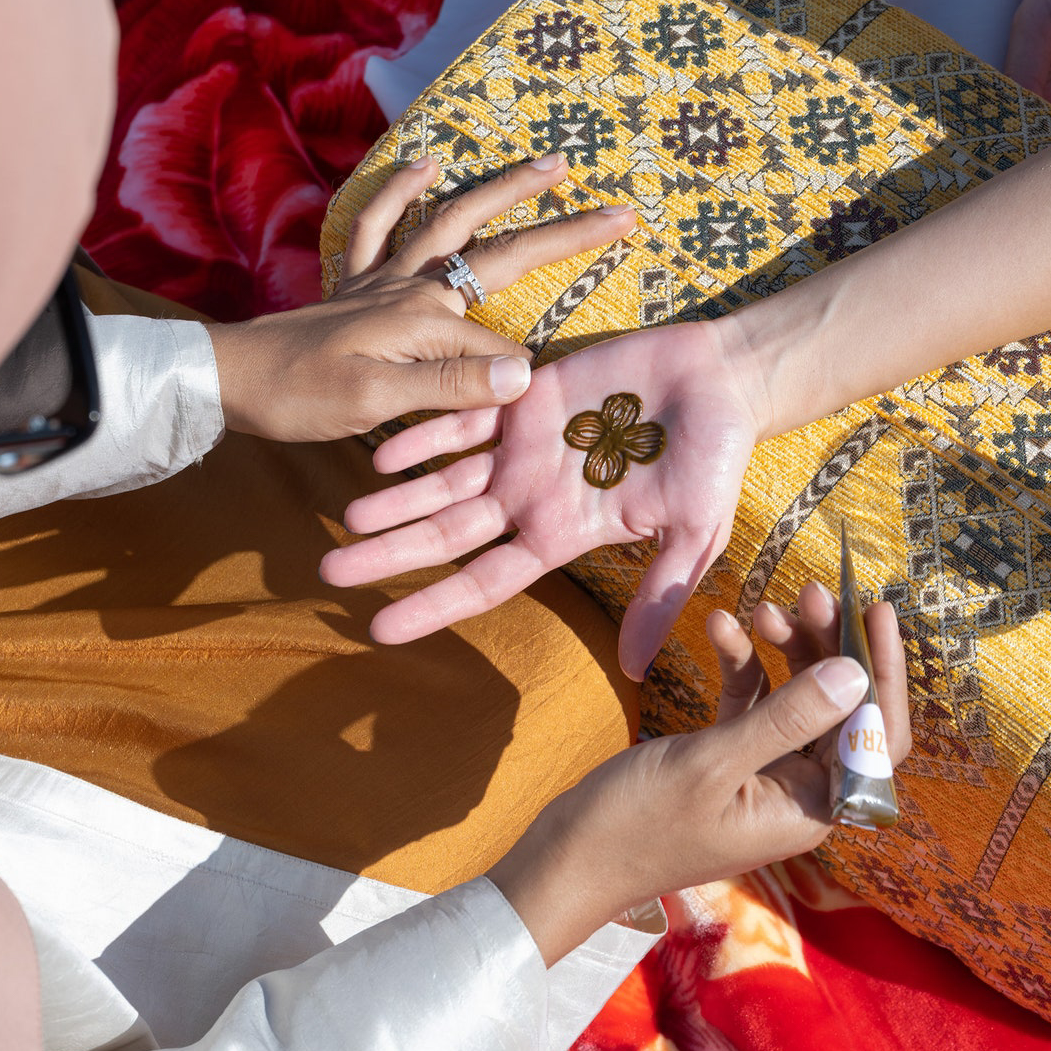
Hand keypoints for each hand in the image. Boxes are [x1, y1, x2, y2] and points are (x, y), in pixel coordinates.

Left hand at [206, 155, 633, 441]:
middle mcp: (412, 287)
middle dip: (564, 231)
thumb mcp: (378, 403)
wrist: (233, 381)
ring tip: (549, 165)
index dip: (530, 373)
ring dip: (502, 190)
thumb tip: (526, 373)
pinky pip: (382, 223)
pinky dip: (403, 190)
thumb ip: (452, 385)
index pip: (501, 348)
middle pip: (500, 251)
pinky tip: (427, 164)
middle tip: (620, 210)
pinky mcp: (355, 282)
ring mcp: (383, 279)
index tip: (559, 396)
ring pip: (452, 221)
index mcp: (424, 320)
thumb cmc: (303, 398)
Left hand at [321, 320, 757, 678]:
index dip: (432, 606)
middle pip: (445, 536)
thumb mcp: (693, 534)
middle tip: (327, 576)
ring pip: (441, 480)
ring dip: (393, 500)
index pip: (484, 581)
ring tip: (344, 521)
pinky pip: (461, 418)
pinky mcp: (524, 396)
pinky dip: (421, 435)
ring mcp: (523, 448)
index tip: (379, 631)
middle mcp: (530, 496)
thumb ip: (659, 596)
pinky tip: (379, 454)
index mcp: (562, 534)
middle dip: (389, 556)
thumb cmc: (717, 458)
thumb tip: (633, 672)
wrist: (723, 378)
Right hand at [489, 595, 910, 964]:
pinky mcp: (725, 757)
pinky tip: (717, 627)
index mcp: (811, 807)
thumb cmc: (638, 825)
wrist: (568, 858)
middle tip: (807, 591)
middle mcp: (797, 791)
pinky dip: (741, 663)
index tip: (875, 611)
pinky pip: (751, 700)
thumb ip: (786, 718)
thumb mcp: (713, 763)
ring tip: (760, 606)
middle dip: (829, 646)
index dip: (886, 674)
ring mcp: (761, 773)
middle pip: (839, 707)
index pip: (876, 737)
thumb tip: (856, 675)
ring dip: (784, 649)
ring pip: (796, 696)